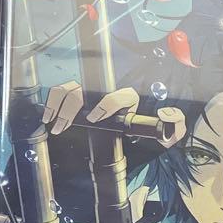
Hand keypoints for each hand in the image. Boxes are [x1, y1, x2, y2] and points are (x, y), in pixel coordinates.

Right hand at [41, 84, 185, 145]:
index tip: (96, 118)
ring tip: (55, 124)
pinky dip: (52, 104)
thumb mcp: (169, 130)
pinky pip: (61, 95)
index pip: (117, 95)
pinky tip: (48, 118)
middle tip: (66, 126)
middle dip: (73, 108)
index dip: (106, 104)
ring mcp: (93, 95)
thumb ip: (175, 124)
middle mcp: (108, 93)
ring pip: (70, 91)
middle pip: (85, 91)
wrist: (141, 131)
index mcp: (129, 99)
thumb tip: (166, 114)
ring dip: (59, 106)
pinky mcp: (80, 100)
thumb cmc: (151, 131)